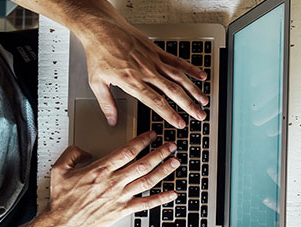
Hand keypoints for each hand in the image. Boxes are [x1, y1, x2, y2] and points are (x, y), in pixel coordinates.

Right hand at [44, 131, 178, 226]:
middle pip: (143, 164)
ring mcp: (120, 197)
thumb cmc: (62, 200)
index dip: (142, 141)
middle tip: (171, 145)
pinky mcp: (123, 210)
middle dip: (160, 152)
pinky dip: (161, 199)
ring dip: (164, 170)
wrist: (63, 225)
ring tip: (175, 161)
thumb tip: (85, 150)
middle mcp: (113, 182)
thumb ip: (73, 154)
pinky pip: (146, 204)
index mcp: (100, 170)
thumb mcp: (60, 169)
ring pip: (148, 180)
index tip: (152, 135)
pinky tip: (172, 194)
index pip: (127, 151)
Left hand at [79, 17, 208, 128]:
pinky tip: (200, 75)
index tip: (180, 123)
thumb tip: (111, 120)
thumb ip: (107, 104)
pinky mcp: (156, 51)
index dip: (170, 114)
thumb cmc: (99, 53)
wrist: (102, 28)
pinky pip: (177, 60)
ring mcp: (153, 60)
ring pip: (179, 77)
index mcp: (133, 82)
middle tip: (199, 115)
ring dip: (193, 90)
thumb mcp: (97, 82)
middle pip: (173, 92)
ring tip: (204, 100)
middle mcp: (147, 72)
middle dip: (189, 105)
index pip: (156, 102)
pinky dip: (190, 68)